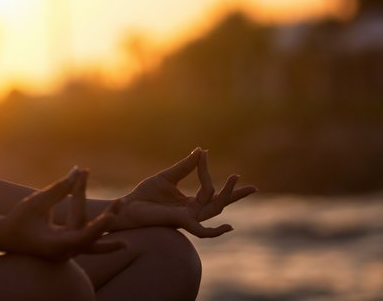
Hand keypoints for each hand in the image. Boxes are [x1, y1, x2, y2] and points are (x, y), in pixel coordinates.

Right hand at [0, 166, 127, 259]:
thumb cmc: (18, 220)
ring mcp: (66, 251)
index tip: (112, 216)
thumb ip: (59, 188)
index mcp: (55, 246)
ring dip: (104, 223)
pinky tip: (108, 213)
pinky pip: (85, 236)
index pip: (82, 237)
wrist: (4, 237)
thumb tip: (78, 171)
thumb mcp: (37, 202)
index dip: (98, 227)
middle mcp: (64, 252)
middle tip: (121, 206)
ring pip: (91, 240)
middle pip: (92, 241)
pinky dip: (95, 224)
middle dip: (108, 225)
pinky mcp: (66, 246)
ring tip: (118, 206)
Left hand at [110, 148, 256, 236]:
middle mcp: (193, 212)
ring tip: (235, 179)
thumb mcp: (168, 176)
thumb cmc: (145, 194)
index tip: (205, 153)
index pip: (210, 190)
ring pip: (215, 209)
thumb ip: (186, 166)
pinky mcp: (182, 223)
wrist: (128, 206)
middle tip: (253, 187)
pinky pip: (202, 231)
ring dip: (227, 196)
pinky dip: (216, 231)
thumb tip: (201, 150)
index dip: (210, 172)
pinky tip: (229, 226)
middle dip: (236, 195)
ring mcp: (189, 219)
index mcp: (190, 203)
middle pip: (220, 204)